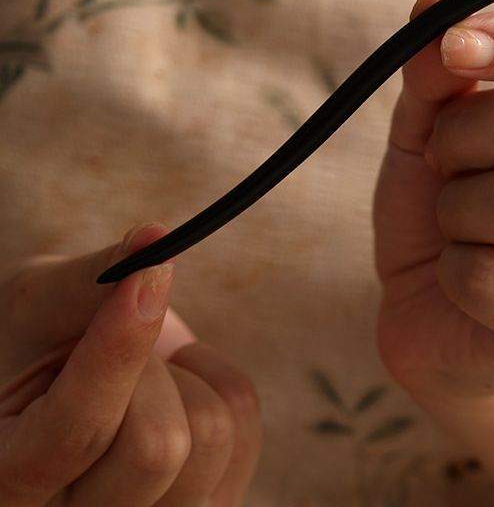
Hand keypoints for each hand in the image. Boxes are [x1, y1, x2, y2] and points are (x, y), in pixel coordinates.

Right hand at [0, 225, 261, 505]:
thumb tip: (155, 238)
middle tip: (116, 349)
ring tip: (143, 378)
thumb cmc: (40, 344)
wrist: (74, 382)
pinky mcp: (205, 505)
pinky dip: (217, 382)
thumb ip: (87, 279)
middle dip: (149, 368)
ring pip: (210, 435)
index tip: (145, 271)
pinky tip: (176, 390)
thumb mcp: (37, 307)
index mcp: (7, 481)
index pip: (79, 431)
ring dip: (184, 376)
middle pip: (158, 445)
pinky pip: (244, 426)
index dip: (119, 347)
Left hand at [374, 0, 493, 395]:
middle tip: (445, 158)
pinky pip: (487, 273)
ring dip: (456, 204)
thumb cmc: (452, 210)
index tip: (454, 46)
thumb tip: (436, 4)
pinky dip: (450, 269)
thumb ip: (439, 71)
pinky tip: (465, 280)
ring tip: (458, 222)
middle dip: (470, 131)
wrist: (445, 317)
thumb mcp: (433, 127)